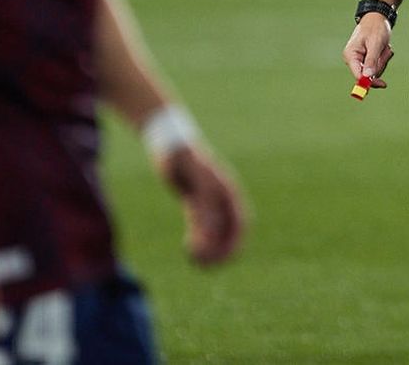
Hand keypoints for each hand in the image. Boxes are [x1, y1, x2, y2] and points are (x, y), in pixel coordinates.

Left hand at [159, 147, 246, 265]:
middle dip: (223, 251)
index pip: (240, 222)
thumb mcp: (191, 178)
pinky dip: (200, 241)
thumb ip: (203, 202)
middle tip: (205, 265)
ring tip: (195, 262)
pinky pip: (204, 228)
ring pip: (218, 232)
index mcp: (226, 189)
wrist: (169, 143)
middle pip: (232, 231)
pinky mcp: (198, 204)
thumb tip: (211, 231)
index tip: (222, 258)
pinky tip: (189, 250)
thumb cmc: (179, 156)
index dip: (235, 242)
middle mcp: (222, 197)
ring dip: (211, 249)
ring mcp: (210, 201)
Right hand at [343, 13, 393, 90]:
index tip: (381, 84)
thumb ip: (371, 60)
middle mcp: (353, 59)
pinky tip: (383, 49)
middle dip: (379, 65)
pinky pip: (377, 67)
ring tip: (383, 48)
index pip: (358, 75)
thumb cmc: (375, 27)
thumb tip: (367, 77)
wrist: (378, 18)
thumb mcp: (375, 43)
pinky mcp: (366, 60)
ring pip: (374, 72)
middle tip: (383, 52)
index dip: (369, 82)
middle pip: (368, 75)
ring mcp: (360, 60)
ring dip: (382, 61)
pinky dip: (383, 59)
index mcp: (350, 55)